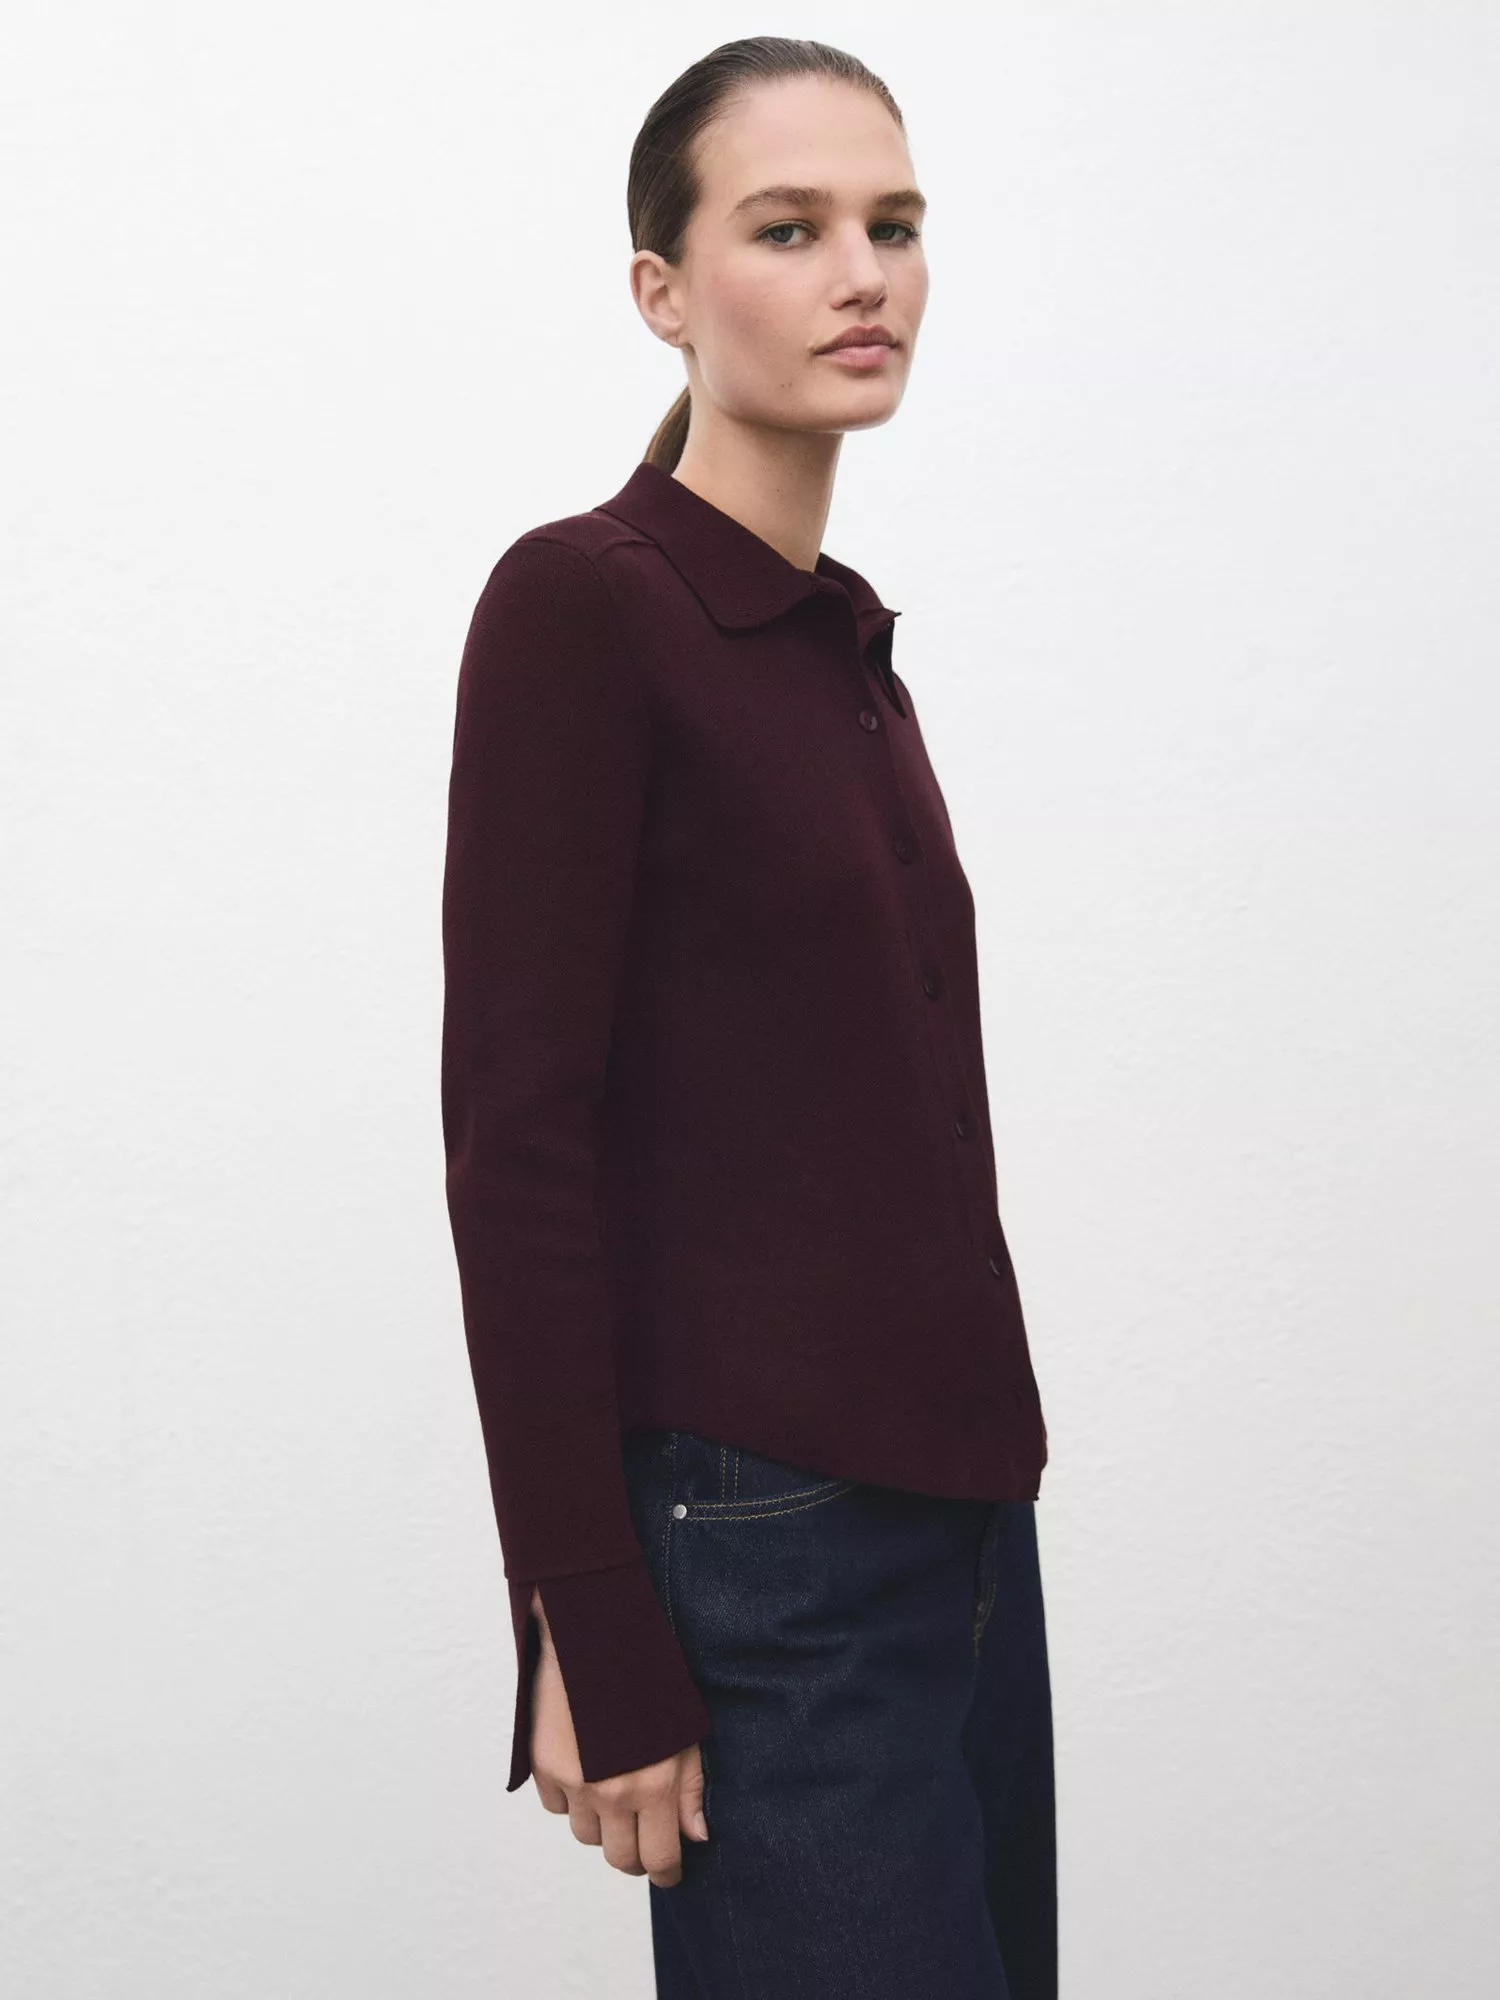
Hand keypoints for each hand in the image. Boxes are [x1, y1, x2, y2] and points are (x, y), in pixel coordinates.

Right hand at [526, 1591, 709, 1887]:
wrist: (594, 1630)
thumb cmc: (647, 1672)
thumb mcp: (685, 1726)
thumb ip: (691, 1787)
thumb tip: (695, 1836)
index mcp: (653, 1783)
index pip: (658, 1859)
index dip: (666, 1872)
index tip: (669, 1871)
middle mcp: (612, 1791)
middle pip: (619, 1858)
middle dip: (635, 1853)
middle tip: (643, 1833)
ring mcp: (574, 1782)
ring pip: (586, 1836)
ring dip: (602, 1823)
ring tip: (615, 1784)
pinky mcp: (544, 1766)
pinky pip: (558, 1807)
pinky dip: (572, 1798)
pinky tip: (587, 1764)